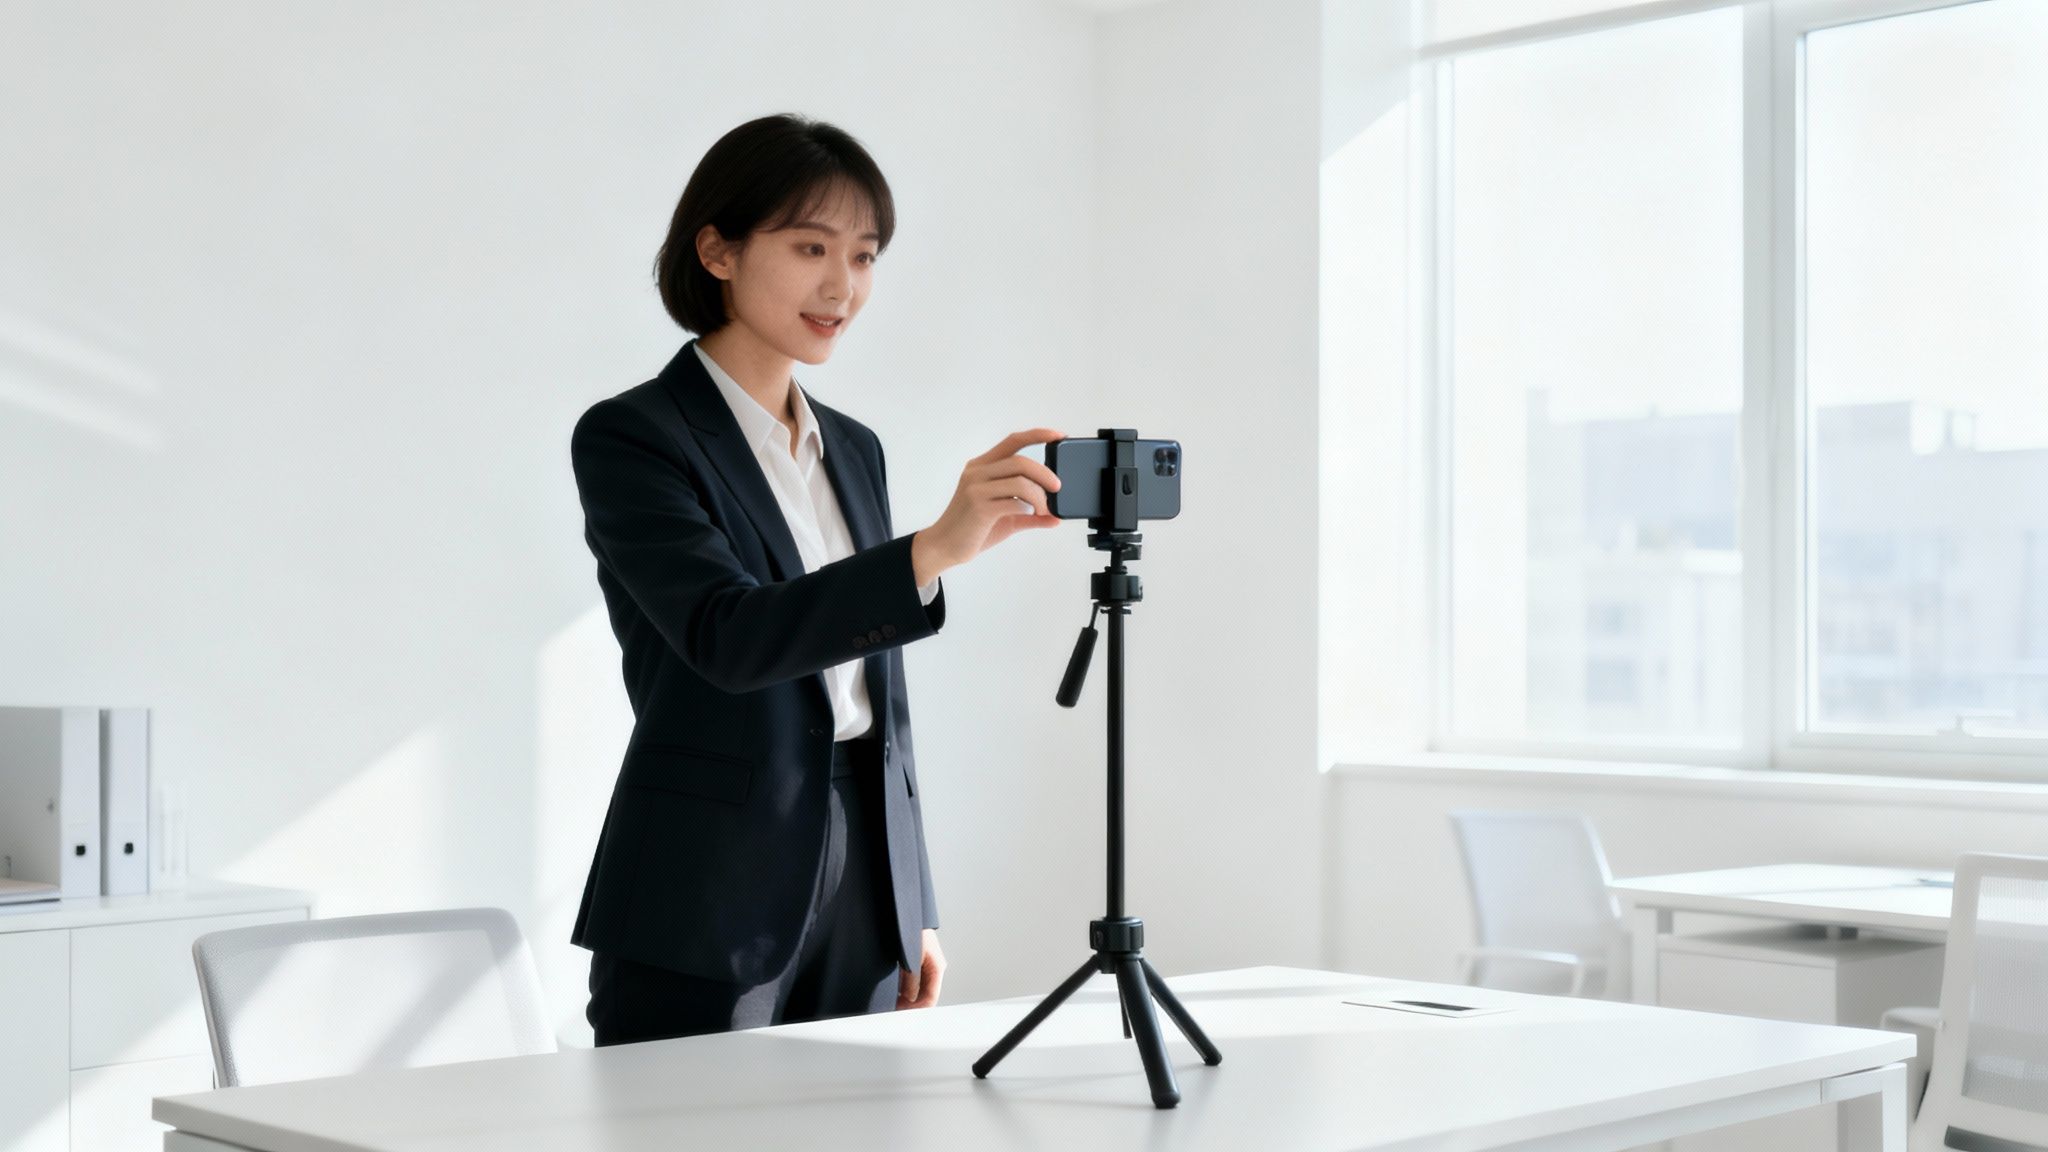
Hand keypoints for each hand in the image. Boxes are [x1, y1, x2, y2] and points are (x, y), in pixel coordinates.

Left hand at [896, 928, 944, 1009]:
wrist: (906, 912)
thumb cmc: (912, 929)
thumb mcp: (912, 956)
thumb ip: (912, 979)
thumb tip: (909, 997)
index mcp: (937, 967)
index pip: (931, 997)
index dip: (919, 1010)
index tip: (906, 1017)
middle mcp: (932, 968)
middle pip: (923, 995)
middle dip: (910, 1006)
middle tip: (895, 1013)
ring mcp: (924, 965)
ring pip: (916, 988)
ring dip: (904, 998)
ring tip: (891, 1005)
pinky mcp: (915, 961)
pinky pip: (910, 980)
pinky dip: (901, 988)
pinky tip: (891, 992)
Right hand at [911, 429, 1065, 583]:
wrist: (945, 547)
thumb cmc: (973, 530)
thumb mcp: (1006, 517)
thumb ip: (1030, 514)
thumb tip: (1055, 517)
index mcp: (982, 467)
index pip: (1013, 441)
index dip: (1038, 435)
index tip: (1059, 435)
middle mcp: (977, 472)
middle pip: (1020, 461)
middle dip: (1045, 474)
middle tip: (1057, 488)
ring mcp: (976, 489)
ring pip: (1020, 481)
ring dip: (1039, 496)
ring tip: (1044, 510)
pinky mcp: (979, 507)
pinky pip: (1014, 502)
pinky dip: (1029, 508)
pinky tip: (1031, 515)